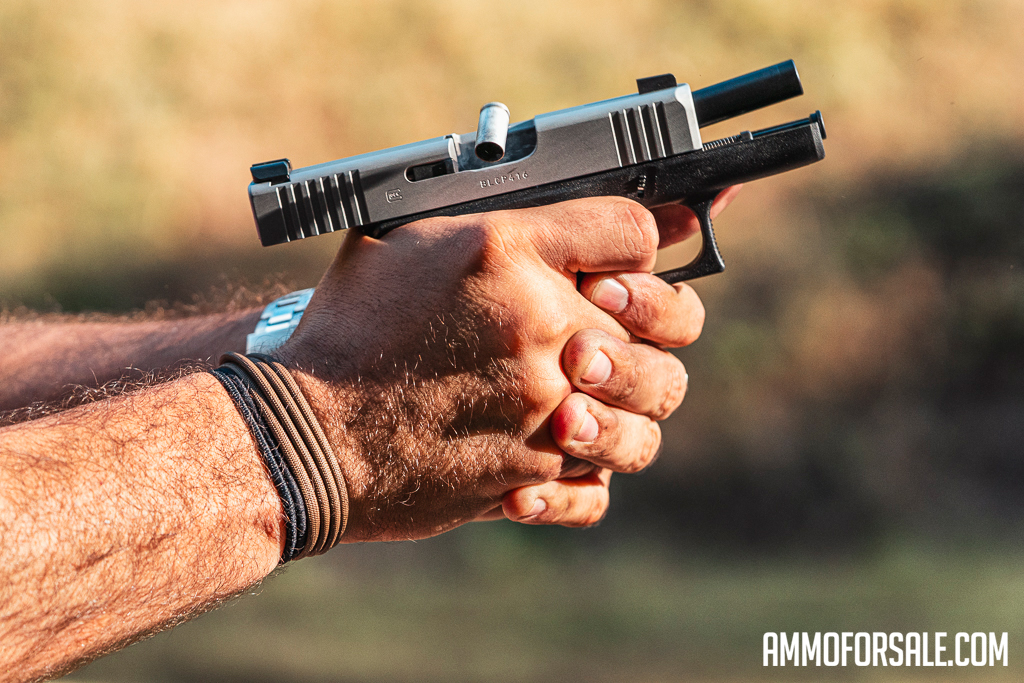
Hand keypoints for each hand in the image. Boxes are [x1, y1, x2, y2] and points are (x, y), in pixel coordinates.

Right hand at [278, 190, 737, 541]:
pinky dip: (586, 475)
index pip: (634, 230)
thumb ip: (486, 217)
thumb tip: (548, 214)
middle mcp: (541, 331)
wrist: (302, 430)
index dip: (644, 238)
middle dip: (662, 314)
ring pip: (654, 408)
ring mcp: (544, 411)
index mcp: (507, 253)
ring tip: (590, 393)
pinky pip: (599, 486)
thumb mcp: (401, 235)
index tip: (628, 256)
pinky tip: (557, 452)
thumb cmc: (348, 327)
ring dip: (636, 398)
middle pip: (674, 318)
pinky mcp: (529, 477)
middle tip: (618, 321)